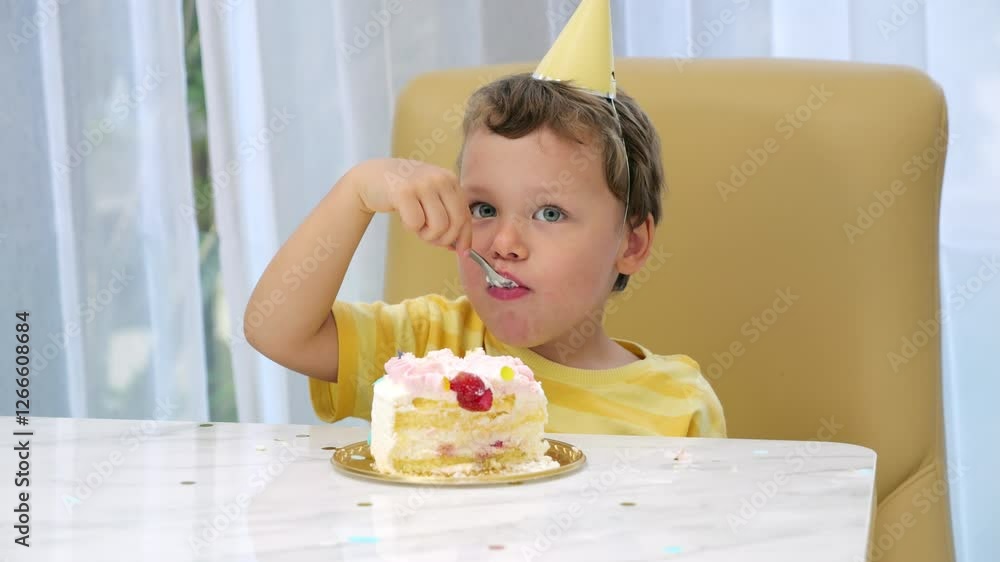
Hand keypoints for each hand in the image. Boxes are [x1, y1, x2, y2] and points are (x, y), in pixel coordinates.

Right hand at [353, 158, 471, 253]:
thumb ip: (448, 217)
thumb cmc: (404, 192)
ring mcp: (423, 183)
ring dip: (426, 235)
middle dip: (444, 239)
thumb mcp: (431, 199)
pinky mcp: (404, 191)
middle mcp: (440, 178)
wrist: (371, 178)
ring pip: (439, 226)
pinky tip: (403, 217)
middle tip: (428, 237)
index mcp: (450, 179)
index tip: (463, 253)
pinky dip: (410, 227)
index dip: (465, 237)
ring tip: (416, 225)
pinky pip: (416, 223)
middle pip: (456, 223)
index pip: (466, 214)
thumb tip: (461, 248)